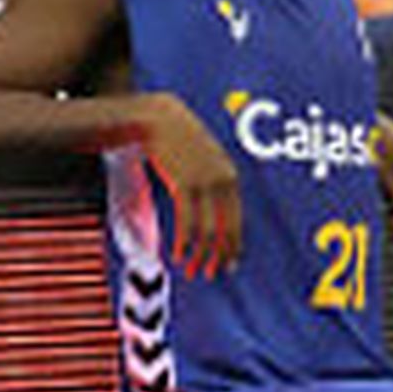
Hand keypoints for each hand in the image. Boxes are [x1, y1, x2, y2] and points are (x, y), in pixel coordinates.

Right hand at [138, 93, 241, 277]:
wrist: (156, 116)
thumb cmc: (176, 140)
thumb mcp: (200, 160)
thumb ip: (208, 183)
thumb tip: (206, 211)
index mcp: (230, 176)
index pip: (236, 221)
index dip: (232, 247)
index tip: (226, 265)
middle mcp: (223, 180)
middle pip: (225, 230)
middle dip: (218, 257)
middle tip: (208, 274)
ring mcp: (204, 182)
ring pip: (206, 231)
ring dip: (199, 256)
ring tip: (191, 271)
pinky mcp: (183, 183)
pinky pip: (187, 222)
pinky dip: (183, 243)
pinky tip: (176, 255)